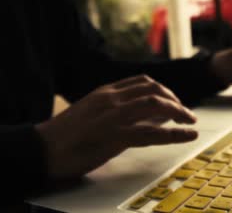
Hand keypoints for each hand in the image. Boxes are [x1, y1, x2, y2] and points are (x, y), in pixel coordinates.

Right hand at [36, 75, 197, 178]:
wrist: (41, 149)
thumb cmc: (66, 135)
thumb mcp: (93, 114)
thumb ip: (119, 112)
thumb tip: (148, 117)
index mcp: (106, 92)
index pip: (143, 81)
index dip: (164, 90)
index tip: (175, 101)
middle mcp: (111, 99)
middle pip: (154, 90)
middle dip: (175, 100)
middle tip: (187, 113)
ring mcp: (113, 116)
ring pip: (156, 106)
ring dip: (179, 112)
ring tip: (190, 122)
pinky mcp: (114, 136)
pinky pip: (151, 133)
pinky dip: (174, 133)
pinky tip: (187, 135)